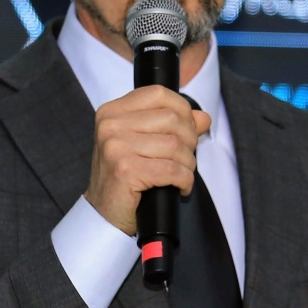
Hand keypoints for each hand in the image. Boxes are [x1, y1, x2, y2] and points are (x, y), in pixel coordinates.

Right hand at [83, 85, 211, 235]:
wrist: (103, 213)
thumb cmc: (123, 177)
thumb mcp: (144, 143)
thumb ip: (172, 125)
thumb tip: (203, 117)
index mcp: (112, 112)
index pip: (158, 94)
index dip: (182, 110)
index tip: (187, 130)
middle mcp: (110, 125)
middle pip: (172, 119)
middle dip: (189, 141)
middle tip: (185, 159)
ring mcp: (116, 147)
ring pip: (175, 145)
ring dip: (188, 164)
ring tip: (182, 175)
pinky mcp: (125, 170)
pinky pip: (172, 170)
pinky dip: (184, 180)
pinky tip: (180, 187)